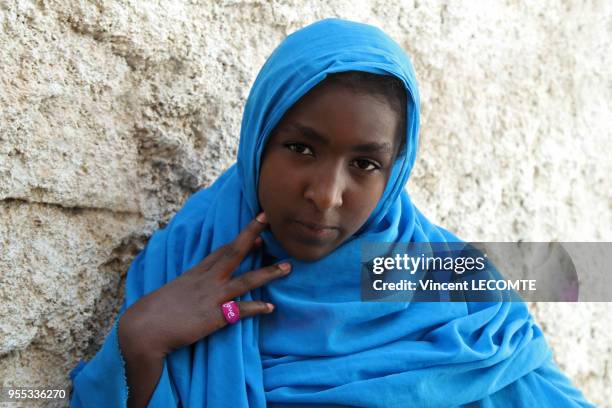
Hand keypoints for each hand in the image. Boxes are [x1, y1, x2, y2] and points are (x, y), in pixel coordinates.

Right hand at [118, 212, 289, 356]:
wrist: (143, 328)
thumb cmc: (155, 310)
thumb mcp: (175, 290)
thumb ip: (190, 284)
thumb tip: (200, 284)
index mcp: (196, 272)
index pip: (222, 249)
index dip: (242, 237)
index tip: (259, 224)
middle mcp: (207, 280)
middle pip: (234, 253)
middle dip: (253, 235)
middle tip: (270, 220)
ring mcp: (212, 297)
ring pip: (246, 280)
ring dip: (268, 273)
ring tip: (287, 268)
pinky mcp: (214, 316)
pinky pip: (240, 311)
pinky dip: (257, 308)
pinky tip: (271, 307)